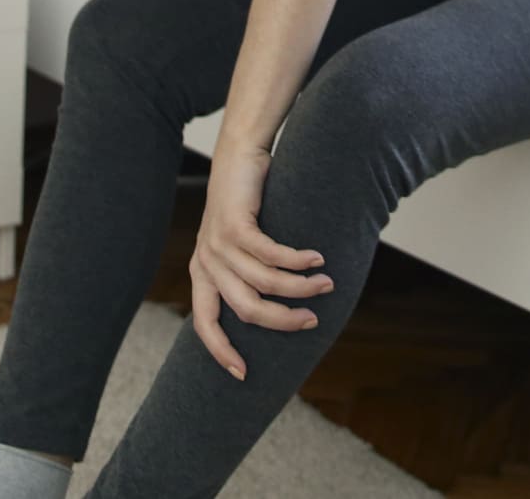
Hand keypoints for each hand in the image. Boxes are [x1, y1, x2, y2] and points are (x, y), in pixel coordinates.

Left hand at [190, 138, 334, 381]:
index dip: (221, 351)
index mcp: (203, 274)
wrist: (237, 155)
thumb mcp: (239, 244)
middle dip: (282, 320)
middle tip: (312, 320)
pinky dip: (298, 261)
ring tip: (326, 284)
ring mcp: (218, 244)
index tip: (242, 374)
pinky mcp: (236, 225)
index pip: (204, 324)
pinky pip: (271, 255)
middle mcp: (207, 263)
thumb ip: (249, 273)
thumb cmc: (246, 203)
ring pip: (264, 283)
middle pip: (246, 309)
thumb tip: (279, 306)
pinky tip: (317, 258)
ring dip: (299, 287)